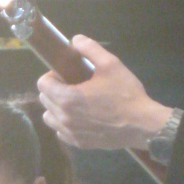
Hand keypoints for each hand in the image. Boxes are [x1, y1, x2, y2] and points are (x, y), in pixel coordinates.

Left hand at [37, 35, 171, 150]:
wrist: (142, 124)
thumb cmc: (126, 94)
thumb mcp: (110, 64)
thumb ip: (90, 49)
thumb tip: (75, 40)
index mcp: (67, 98)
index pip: (42, 84)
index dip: (52, 75)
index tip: (65, 73)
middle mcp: (63, 118)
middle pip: (44, 100)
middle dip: (54, 90)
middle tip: (73, 85)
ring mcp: (70, 133)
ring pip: (49, 118)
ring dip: (56, 108)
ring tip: (73, 102)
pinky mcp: (78, 143)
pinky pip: (61, 132)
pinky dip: (65, 124)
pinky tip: (79, 118)